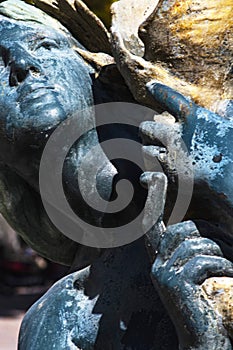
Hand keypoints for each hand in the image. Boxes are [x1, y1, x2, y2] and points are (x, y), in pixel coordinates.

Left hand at [139, 83, 232, 211]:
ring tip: (159, 155)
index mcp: (192, 118)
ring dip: (150, 152)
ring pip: (145, 150)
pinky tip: (156, 175)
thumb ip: (228, 114)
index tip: (151, 87)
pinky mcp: (167, 178)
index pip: (170, 98)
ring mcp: (168, 157)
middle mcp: (174, 135)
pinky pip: (147, 175)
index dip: (159, 91)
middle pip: (146, 128)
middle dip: (148, 131)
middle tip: (153, 135)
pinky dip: (150, 176)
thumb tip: (224, 105)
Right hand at [152, 220, 232, 349]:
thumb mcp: (197, 277)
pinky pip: (203, 263)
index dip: (193, 224)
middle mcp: (159, 267)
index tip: (214, 227)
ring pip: (196, 246)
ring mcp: (166, 275)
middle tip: (228, 242)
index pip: (173, 231)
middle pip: (182, 232)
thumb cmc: (206, 307)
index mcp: (161, 263)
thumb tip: (208, 227)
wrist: (203, 342)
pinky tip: (232, 272)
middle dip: (208, 232)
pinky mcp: (177, 285)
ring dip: (221, 250)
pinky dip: (222, 264)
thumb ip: (195, 255)